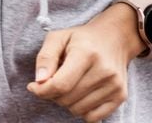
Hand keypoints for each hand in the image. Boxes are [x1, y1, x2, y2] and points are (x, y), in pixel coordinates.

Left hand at [27, 3, 145, 120]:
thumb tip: (39, 81)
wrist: (114, 39)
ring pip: (78, 110)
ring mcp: (115, 85)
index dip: (42, 90)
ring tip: (68, 84)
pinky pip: (93, 117)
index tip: (33, 87)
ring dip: (66, 102)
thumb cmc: (80, 39)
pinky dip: (81, 110)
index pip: (60, 84)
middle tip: (53, 81)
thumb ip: (45, 57)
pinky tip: (79, 95)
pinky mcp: (121, 96)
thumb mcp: (57, 38)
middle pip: (67, 99)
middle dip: (52, 94)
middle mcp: (104, 71)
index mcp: (86, 53)